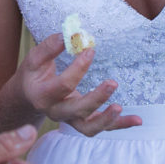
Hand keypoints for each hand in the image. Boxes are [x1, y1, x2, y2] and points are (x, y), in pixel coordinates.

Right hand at [17, 34, 140, 135]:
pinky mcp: (81, 122)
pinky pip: (101, 127)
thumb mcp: (33, 59)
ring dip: (106, 120)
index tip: (90, 50)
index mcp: (42, 96)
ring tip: (119, 107)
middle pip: (77, 111)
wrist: (28, 97)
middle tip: (112, 83)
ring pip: (88, 128)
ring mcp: (69, 120)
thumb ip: (49, 48)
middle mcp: (56, 112)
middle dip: (96, 99)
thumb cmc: (32, 75)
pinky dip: (120, 125)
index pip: (63, 85)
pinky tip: (137, 119)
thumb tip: (69, 35)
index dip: (78, 68)